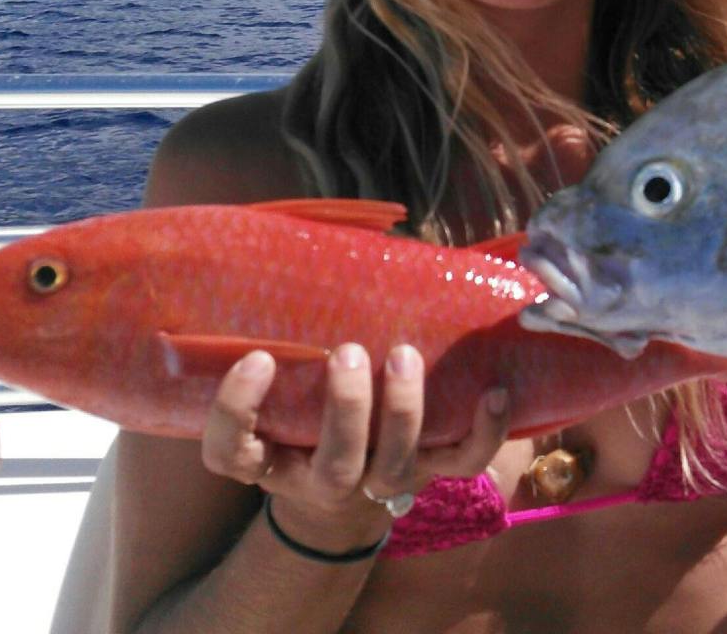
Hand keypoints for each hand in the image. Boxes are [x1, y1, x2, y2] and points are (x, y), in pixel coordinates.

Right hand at [200, 342, 510, 553]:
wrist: (346, 485)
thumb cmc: (309, 405)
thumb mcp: (286, 381)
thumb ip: (287, 329)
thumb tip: (309, 241)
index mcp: (273, 456)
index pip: (232, 452)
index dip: (237, 412)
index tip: (256, 359)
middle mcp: (323, 479)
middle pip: (335, 465)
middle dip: (347, 408)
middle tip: (347, 352)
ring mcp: (382, 481)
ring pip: (395, 467)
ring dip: (404, 412)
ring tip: (404, 355)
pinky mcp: (432, 473)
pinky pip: (464, 463)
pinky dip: (484, 430)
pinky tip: (494, 390)